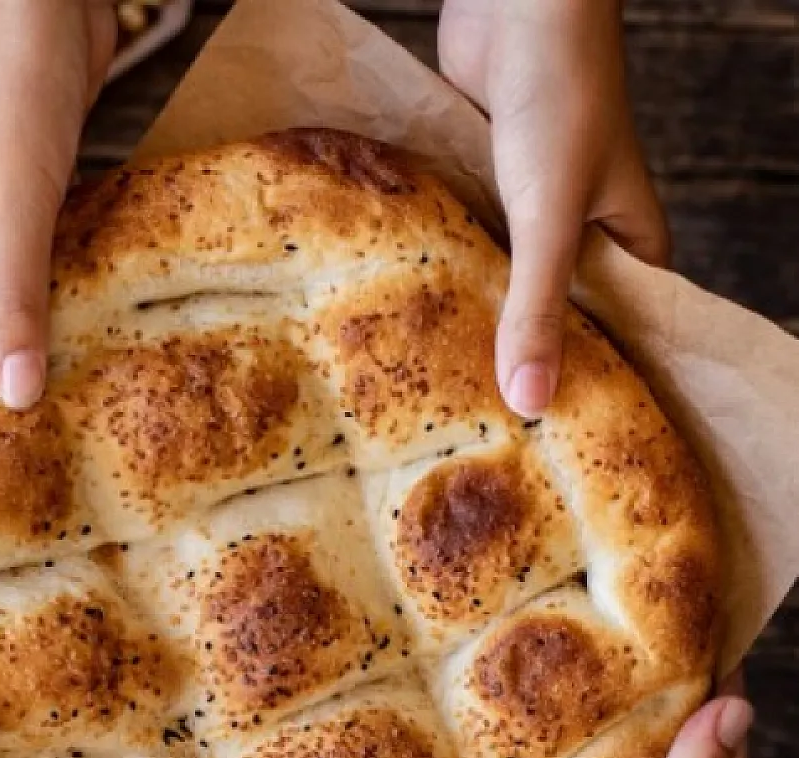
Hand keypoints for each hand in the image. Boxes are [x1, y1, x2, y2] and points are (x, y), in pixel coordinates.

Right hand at [0, 0, 114, 407]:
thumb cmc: (16, 80)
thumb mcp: (16, 196)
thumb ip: (12, 293)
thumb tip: (14, 394)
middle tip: (34, 459)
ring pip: (0, 307)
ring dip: (33, 346)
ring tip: (72, 414)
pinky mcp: (27, 207)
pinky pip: (39, 272)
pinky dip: (63, 303)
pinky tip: (98, 342)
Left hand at [440, 0, 667, 417]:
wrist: (520, 6)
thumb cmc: (559, 102)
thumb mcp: (551, 220)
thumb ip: (538, 309)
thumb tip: (531, 404)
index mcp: (629, 244)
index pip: (618, 335)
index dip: (588, 386)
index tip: (550, 443)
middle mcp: (580, 231)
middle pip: (551, 315)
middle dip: (515, 360)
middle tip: (471, 433)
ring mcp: (526, 208)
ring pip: (497, 279)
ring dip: (466, 318)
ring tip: (425, 393)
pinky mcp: (477, 183)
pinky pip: (458, 241)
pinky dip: (436, 269)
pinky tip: (399, 319)